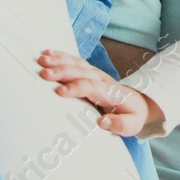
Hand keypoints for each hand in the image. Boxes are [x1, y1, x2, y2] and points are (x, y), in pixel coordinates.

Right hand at [37, 49, 159, 135]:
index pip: (91, 87)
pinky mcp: (88, 70)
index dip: (75, 88)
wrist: (137, 101)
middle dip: (62, 72)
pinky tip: (47, 53)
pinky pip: (74, 60)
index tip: (60, 92)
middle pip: (80, 72)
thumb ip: (120, 125)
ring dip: (58, 60)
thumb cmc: (131, 115)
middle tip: (44, 73)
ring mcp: (94, 72)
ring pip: (75, 63)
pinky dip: (60, 56)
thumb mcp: (132, 125)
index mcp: (110, 92)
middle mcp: (101, 78)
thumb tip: (103, 122)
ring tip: (42, 60)